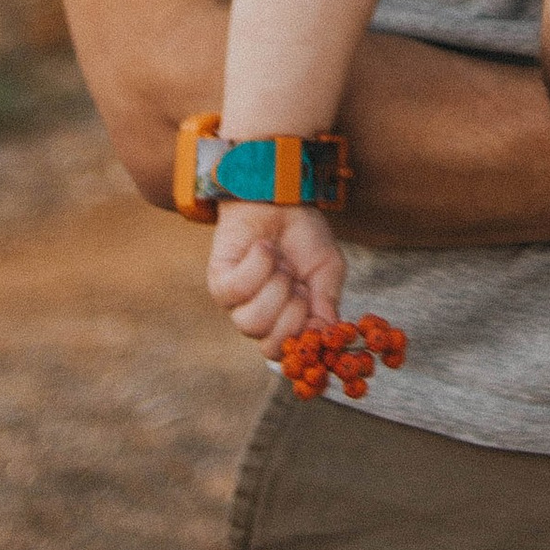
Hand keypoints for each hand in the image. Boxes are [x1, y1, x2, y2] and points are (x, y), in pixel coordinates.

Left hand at [208, 198, 343, 353]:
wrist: (281, 196)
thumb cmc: (303, 233)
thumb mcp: (328, 269)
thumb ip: (328, 303)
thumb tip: (329, 335)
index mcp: (287, 318)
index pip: (288, 353)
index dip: (304, 343)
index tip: (317, 320)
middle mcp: (260, 315)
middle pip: (269, 346)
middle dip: (291, 316)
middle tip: (299, 286)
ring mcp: (237, 302)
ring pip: (250, 323)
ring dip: (275, 289)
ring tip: (281, 265)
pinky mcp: (220, 281)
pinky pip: (237, 291)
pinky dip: (258, 266)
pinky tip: (265, 249)